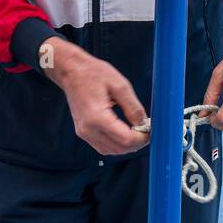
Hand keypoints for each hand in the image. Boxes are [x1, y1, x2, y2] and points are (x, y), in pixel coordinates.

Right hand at [44, 36, 148, 155]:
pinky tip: (124, 133)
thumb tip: (144, 124)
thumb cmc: (93, 74)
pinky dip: (116, 144)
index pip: (125, 139)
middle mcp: (88, 129)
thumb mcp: (120, 86)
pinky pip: (102, 146)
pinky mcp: (83, 132)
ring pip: (110, 151)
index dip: (142, 138)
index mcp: (97, 117)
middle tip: (146, 131)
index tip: (151, 130)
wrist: (72, 71)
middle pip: (119, 149)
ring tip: (137, 131)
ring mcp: (83, 132)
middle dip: (136, 143)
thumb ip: (133, 107)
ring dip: (126, 146)